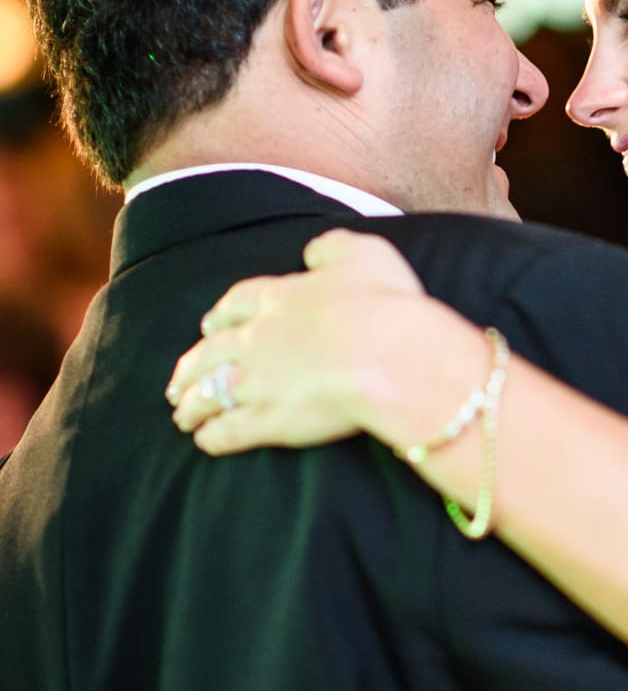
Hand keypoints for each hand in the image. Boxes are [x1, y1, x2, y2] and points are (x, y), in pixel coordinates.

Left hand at [167, 229, 429, 453]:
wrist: (387, 355)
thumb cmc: (383, 304)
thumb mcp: (365, 255)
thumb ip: (333, 248)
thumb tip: (312, 252)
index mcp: (281, 299)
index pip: (238, 303)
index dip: (221, 315)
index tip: (209, 324)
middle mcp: (258, 339)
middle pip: (210, 352)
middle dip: (189, 367)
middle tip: (176, 381)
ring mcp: (257, 382)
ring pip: (209, 393)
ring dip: (191, 405)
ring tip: (181, 416)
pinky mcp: (267, 421)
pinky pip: (228, 431)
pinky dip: (212, 437)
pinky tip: (204, 442)